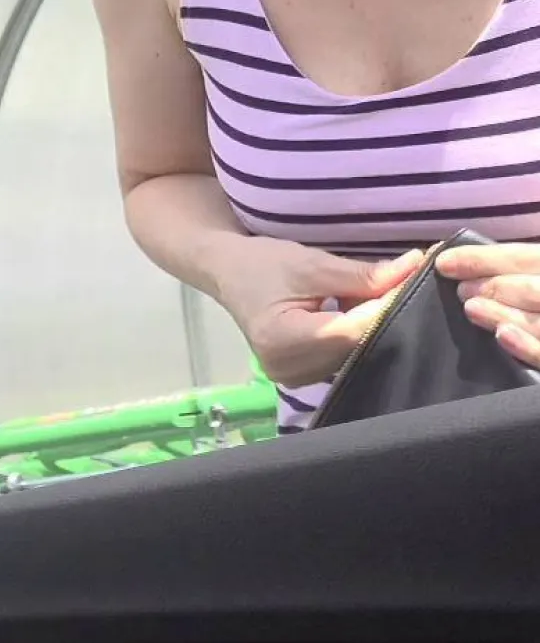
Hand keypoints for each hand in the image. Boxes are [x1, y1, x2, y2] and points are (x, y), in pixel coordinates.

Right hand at [213, 236, 425, 386]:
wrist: (227, 272)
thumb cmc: (262, 263)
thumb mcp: (311, 263)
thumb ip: (362, 274)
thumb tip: (415, 268)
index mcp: (284, 340)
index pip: (353, 330)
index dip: (386, 306)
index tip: (411, 280)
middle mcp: (287, 369)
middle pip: (355, 347)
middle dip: (380, 315)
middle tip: (396, 284)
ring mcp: (292, 379)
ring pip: (353, 355)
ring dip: (368, 328)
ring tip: (367, 298)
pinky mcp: (299, 379)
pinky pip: (342, 360)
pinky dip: (353, 337)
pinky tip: (349, 316)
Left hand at [435, 242, 539, 367]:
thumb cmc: (536, 296)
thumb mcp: (536, 276)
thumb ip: (522, 269)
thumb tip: (471, 261)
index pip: (526, 256)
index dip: (483, 258)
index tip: (444, 262)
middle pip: (535, 289)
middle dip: (494, 286)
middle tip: (461, 290)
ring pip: (539, 320)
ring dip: (503, 312)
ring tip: (472, 308)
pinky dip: (527, 346)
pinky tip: (503, 336)